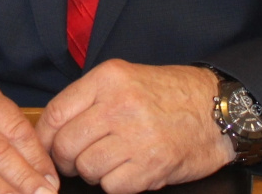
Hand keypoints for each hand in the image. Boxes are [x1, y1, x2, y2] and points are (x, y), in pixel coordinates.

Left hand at [36, 61, 233, 193]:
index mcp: (109, 79)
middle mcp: (120, 105)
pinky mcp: (151, 166)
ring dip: (93, 172)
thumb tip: (50, 130)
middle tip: (76, 160)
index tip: (47, 147)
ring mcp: (136, 136)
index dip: (45, 137)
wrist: (217, 110)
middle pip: (66, 145)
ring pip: (86, 168)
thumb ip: (88, 99)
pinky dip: (116, 183)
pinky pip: (111, 186)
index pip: (56, 113)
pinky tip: (129, 170)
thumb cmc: (170, 95)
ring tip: (109, 162)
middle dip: (66, 159)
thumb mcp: (126, 79)